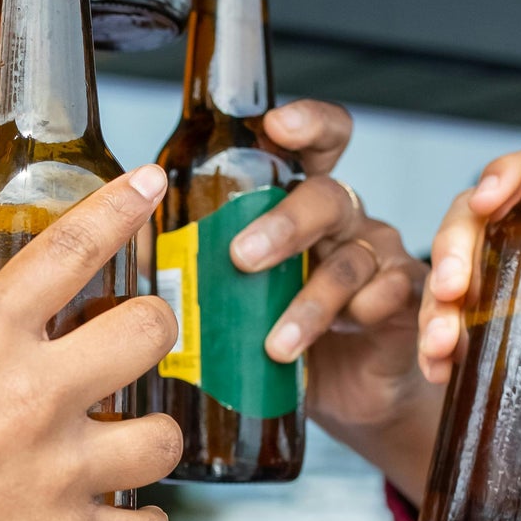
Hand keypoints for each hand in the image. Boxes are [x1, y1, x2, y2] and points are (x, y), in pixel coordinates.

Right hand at [0, 166, 180, 520]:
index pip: (71, 248)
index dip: (121, 206)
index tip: (150, 183)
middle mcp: (34, 393)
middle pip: (150, 331)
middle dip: (152, 327)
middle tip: (133, 341)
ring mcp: (59, 470)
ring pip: (165, 436)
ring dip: (148, 435)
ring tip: (124, 441)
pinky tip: (122, 518)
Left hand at [223, 100, 434, 488]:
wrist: (342, 396)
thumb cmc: (274, 331)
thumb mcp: (228, 294)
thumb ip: (188, 262)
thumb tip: (122, 245)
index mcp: (299, 202)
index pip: (316, 143)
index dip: (306, 123)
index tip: (276, 126)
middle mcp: (342, 220)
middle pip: (326, 196)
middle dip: (286, 223)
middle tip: (242, 257)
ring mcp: (375, 258)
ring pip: (351, 258)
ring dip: (310, 299)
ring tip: (274, 342)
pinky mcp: (398, 303)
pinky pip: (390, 297)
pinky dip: (363, 316)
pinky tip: (344, 335)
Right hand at [419, 149, 520, 520]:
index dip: (506, 177)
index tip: (491, 199)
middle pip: (475, 226)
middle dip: (453, 248)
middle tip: (454, 290)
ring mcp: (502, 309)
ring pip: (450, 279)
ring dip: (434, 304)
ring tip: (442, 345)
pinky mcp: (480, 353)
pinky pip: (441, 332)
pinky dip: (431, 346)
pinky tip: (437, 371)